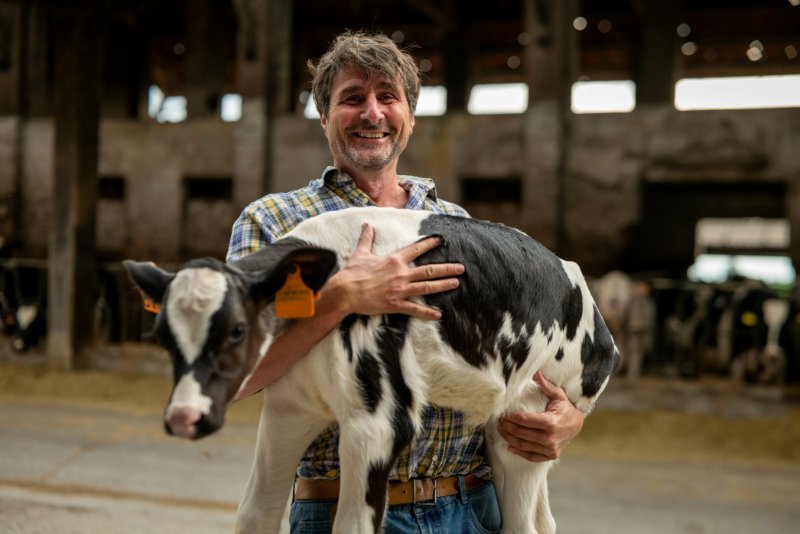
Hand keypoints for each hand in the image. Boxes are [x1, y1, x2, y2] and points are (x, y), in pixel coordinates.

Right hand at [326, 223, 464, 318]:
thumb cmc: (353, 272)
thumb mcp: (361, 253)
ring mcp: (400, 290)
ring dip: (443, 285)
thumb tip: (367, 224)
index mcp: (394, 260)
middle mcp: (401, 274)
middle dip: (446, 268)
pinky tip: (438, 314)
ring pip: (426, 287)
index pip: (416, 249)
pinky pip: (414, 309)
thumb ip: (367, 238)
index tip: (441, 240)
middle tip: (461, 268)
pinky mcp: (395, 304)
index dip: (430, 243)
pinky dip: (427, 312)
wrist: (345, 291)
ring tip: (456, 283)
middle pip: (429, 270)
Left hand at [497, 372, 583, 461]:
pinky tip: (510, 446)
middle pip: (521, 433)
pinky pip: (531, 456)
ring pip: (523, 445)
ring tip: (501, 430)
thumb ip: (546, 385)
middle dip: (507, 427)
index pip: (524, 420)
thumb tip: (536, 372)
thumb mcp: (558, 395)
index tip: (503, 414)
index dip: (511, 417)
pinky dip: (519, 452)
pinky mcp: (550, 455)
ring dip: (509, 438)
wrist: (577, 425)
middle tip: (499, 421)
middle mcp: (550, 437)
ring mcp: (550, 448)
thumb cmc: (565, 408)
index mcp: (550, 421)